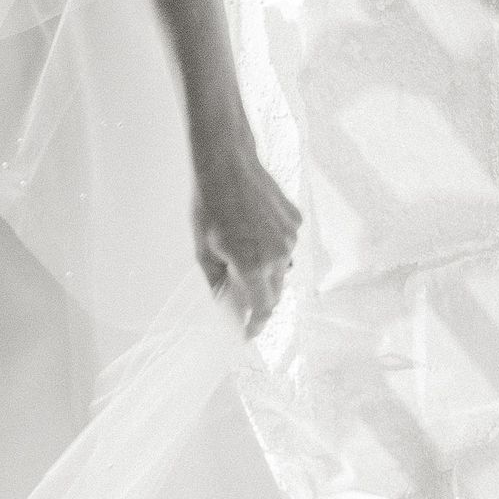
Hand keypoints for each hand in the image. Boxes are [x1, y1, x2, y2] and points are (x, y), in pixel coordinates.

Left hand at [191, 133, 301, 338]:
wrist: (228, 165)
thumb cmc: (210, 206)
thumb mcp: (204, 250)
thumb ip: (218, 282)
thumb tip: (225, 301)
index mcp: (253, 264)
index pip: (263, 308)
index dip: (256, 324)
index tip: (248, 332)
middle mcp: (278, 254)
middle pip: (275, 292)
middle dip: (261, 299)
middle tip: (243, 296)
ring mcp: (290, 236)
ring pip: (282, 268)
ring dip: (267, 270)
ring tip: (245, 250)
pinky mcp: (295, 221)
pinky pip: (286, 244)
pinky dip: (273, 247)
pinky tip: (255, 229)